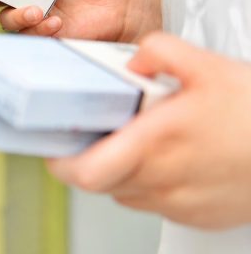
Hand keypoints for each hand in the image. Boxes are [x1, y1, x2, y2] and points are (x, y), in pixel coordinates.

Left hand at [47, 33, 250, 228]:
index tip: (56, 147)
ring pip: (126, 192)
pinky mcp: (197, 216)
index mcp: (157, 141)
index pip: (86, 171)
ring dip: (121, 170)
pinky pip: (155, 203)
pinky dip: (150, 183)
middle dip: (91, 159)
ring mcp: (180, 202)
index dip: (62, 163)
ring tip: (140, 142)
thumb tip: (133, 59)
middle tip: (96, 137)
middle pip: (100, 181)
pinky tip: (170, 159)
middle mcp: (163, 179)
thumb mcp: (209, 66)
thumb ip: (161, 52)